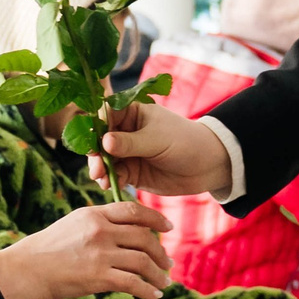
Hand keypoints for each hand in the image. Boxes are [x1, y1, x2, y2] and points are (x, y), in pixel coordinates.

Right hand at [0, 202, 172, 298]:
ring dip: (158, 273)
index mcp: (93, 214)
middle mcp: (100, 230)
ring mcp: (100, 253)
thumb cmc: (44, 250)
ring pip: (143, 261)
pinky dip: (148, 290)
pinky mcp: (98, 277)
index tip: (168, 226)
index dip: (155, 218)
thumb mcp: (71, 225)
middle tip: (168, 263)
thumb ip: (96, 224)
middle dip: (161, 252)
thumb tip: (121, 232)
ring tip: (163, 282)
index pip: (133, 210)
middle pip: (144, 237)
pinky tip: (153, 296)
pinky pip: (133, 283)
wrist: (24, 270)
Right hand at [96, 102, 232, 196]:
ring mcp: (128, 152)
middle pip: (101, 140)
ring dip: (100, 169)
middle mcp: (126, 131)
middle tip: (96, 167)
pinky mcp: (131, 171)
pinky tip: (110, 185)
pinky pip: (115, 175)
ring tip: (101, 179)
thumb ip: (130, 142)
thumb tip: (104, 142)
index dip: (95, 128)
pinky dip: (111, 180)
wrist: (207, 166)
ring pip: (105, 159)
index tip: (91, 143)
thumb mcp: (157, 140)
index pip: (106, 115)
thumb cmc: (186, 142)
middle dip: (96, 154)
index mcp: (132, 112)